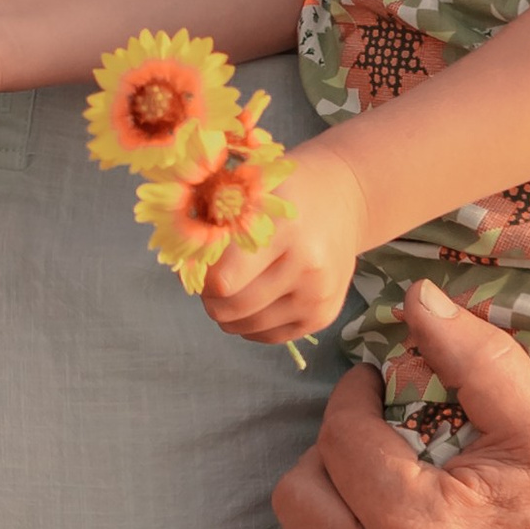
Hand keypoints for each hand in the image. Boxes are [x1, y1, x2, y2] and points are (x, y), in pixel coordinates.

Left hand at [198, 165, 368, 347]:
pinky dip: (251, 323)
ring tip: (233, 287)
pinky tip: (255, 297)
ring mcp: (318, 296)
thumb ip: (217, 226)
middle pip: (232, 308)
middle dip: (210, 298)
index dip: (202, 276)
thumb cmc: (287, 192)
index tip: (198, 263)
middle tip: (210, 279)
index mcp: (286, 230)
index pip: (224, 281)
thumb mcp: (251, 191)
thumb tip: (183, 269)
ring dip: (229, 313)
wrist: (346, 198)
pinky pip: (269, 337)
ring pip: (247, 328)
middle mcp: (308, 268)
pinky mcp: (323, 317)